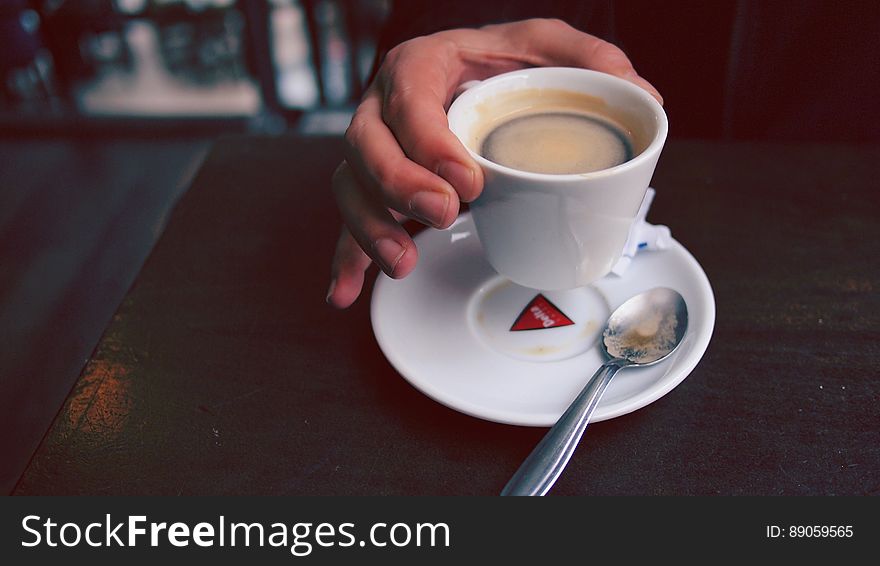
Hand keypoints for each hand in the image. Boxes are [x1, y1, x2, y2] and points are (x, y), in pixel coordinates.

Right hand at [327, 18, 661, 307]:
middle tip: (446, 213)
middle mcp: (386, 105)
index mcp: (423, 65)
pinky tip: (345, 293)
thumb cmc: (500, 60)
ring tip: (403, 262)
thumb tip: (641, 94)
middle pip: (366, 144)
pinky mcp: (376, 186)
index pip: (409, 97)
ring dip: (370, 229)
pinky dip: (345, 259)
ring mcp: (376, 148)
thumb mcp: (545, 45)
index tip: (468, 178)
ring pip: (350, 184)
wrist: (470, 71)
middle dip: (399, 185)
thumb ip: (591, 59)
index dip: (428, 140)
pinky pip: (348, 220)